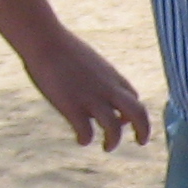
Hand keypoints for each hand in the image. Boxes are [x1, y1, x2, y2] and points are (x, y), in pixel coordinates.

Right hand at [20, 27, 152, 149]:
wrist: (43, 39)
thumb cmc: (59, 46)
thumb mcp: (87, 59)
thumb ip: (95, 75)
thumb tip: (90, 83)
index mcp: (112, 77)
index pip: (134, 99)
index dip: (133, 114)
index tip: (123, 120)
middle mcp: (107, 89)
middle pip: (138, 113)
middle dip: (144, 130)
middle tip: (141, 142)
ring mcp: (91, 98)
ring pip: (115, 127)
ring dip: (114, 141)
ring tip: (108, 147)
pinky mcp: (72, 106)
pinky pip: (86, 131)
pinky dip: (86, 139)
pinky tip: (81, 140)